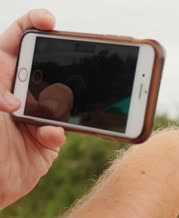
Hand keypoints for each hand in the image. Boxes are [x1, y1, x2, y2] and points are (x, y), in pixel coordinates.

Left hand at [0, 9, 65, 208]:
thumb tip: (13, 96)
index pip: (13, 43)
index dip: (31, 25)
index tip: (49, 21)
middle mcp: (17, 94)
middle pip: (44, 66)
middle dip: (57, 64)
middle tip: (70, 59)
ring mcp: (35, 116)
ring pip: (60, 98)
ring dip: (60, 103)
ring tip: (49, 112)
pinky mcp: (47, 140)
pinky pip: (61, 129)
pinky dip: (57, 132)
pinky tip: (46, 135)